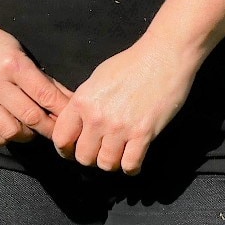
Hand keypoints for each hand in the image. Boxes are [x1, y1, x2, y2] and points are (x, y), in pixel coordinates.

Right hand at [0, 12, 71, 147]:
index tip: (72, 119)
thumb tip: (69, 100)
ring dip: (25, 134)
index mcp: (13, 64)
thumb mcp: (19, 52)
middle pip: (31, 117)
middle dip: (49, 128)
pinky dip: (0, 138)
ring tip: (29, 129)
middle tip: (57, 132)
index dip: (63, 112)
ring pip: (10, 131)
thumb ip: (41, 79)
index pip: (46, 96)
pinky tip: (5, 130)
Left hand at [49, 33, 200, 174]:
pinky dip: (131, 168)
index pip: (61, 138)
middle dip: (90, 158)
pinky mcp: (143, 134)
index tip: (72, 151)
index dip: (65, 149)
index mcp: (82, 101)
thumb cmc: (131, 64)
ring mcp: (120, 127)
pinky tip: (133, 160)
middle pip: (83, 157)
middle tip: (99, 152)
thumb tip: (77, 123)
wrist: (162, 57)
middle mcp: (97, 117)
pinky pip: (130, 165)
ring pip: (106, 165)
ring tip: (117, 155)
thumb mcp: (97, 78)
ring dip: (111, 163)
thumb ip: (85, 102)